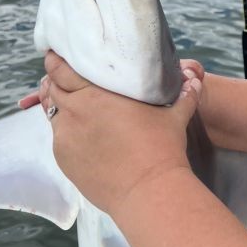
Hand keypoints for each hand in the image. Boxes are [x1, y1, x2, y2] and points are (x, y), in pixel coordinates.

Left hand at [42, 51, 201, 217]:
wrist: (149, 192)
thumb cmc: (162, 149)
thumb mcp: (175, 116)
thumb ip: (184, 94)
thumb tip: (194, 80)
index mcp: (94, 95)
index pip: (60, 70)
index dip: (56, 61)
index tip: (57, 55)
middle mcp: (73, 114)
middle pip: (52, 89)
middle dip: (55, 81)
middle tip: (64, 77)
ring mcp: (65, 139)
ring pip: (53, 114)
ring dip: (60, 106)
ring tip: (73, 104)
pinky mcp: (64, 161)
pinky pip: (59, 139)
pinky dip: (66, 130)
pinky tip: (83, 133)